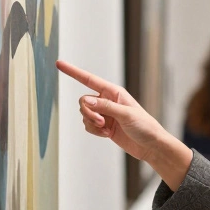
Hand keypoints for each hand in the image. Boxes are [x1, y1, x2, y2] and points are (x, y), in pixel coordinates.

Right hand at [58, 60, 191, 186]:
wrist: (150, 146)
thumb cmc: (145, 126)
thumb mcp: (126, 114)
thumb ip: (105, 107)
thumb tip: (85, 100)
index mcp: (114, 92)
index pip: (89, 79)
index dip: (73, 71)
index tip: (59, 64)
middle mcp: (107, 100)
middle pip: (84, 101)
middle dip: (88, 113)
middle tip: (102, 122)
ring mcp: (105, 113)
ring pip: (84, 114)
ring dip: (92, 123)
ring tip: (106, 129)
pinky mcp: (103, 126)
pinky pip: (88, 126)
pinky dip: (94, 131)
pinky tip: (106, 134)